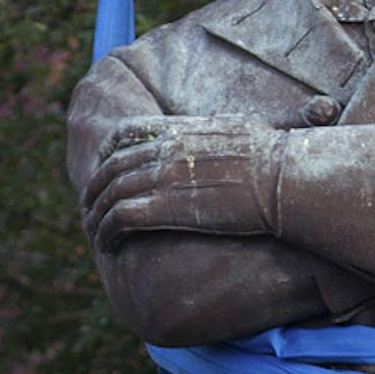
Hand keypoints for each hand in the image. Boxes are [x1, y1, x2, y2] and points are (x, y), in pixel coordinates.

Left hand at [82, 123, 282, 250]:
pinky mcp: (167, 208)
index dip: (108, 151)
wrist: (284, 179)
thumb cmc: (277, 158)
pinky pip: (121, 218)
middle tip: (90, 208)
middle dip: (95, 188)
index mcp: (181, 130)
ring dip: (97, 216)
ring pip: (110, 194)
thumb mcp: (242, 128)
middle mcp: (165, 151)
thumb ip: (221, 130)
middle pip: (112, 166)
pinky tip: (108, 246)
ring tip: (95, 234)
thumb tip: (228, 128)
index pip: (127, 132)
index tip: (103, 167)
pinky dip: (108, 232)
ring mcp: (163, 178)